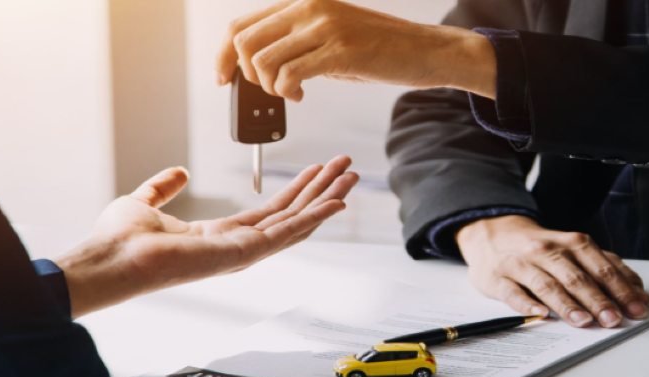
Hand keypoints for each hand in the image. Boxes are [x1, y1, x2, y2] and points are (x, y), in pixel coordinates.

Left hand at [55, 156, 358, 317]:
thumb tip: (179, 172)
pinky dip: (315, 217)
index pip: (269, 211)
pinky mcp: (243, 254)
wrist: (111, 260)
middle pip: (291, 214)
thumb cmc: (120, 243)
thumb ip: (163, 188)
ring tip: (349, 177)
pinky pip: (287, 233)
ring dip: (326, 198)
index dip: (295, 189)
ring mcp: (243, 252)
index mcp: (219, 236)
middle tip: (345, 167)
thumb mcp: (144, 202)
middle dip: (320, 190)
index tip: (316, 170)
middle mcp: (237, 246)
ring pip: (296, 221)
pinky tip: (336, 203)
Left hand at [215, 0, 496, 101]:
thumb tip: (258, 65)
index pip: (241, 24)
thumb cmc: (381, 49)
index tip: (221, 78)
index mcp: (304, 2)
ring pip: (263, 61)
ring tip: (291, 93)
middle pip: (243, 42)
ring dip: (270, 87)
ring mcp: (325, 28)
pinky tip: (301, 95)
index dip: (222, 55)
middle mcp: (310, 8)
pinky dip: (287, 92)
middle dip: (244, 75)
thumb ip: (297, 41)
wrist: (426, 51)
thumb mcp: (332, 35)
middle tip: (267, 90)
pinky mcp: (340, 52)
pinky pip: (289, 75)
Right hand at [457, 215, 648, 327]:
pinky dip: (527, 304)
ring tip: (584, 321)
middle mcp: (548, 251)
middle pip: (577, 277)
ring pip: (547, 285)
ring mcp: (522, 263)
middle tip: (613, 320)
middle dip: (598, 300)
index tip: (636, 309)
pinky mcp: (498, 277)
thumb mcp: (576, 250)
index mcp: (572, 244)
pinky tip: (540, 314)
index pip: (602, 268)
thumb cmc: (543, 248)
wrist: (494, 233)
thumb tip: (639, 292)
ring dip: (567, 304)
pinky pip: (513, 292)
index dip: (621, 290)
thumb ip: (607, 267)